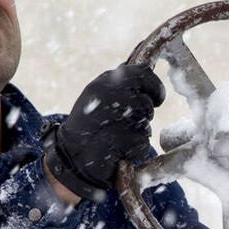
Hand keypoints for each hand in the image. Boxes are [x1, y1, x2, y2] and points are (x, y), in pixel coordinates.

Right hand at [44, 64, 165, 198]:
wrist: (72, 155)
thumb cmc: (90, 123)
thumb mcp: (100, 94)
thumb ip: (122, 84)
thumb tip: (148, 73)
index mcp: (104, 82)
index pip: (143, 74)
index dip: (155, 87)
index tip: (157, 99)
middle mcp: (107, 97)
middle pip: (146, 103)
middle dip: (144, 114)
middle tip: (126, 121)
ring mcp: (112, 119)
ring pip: (145, 124)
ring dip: (138, 132)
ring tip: (117, 135)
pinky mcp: (118, 142)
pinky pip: (142, 143)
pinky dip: (136, 148)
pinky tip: (118, 149)